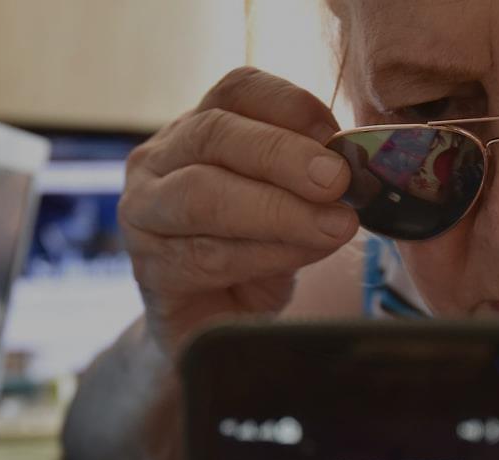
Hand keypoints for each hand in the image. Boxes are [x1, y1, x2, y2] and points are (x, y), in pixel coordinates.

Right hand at [119, 67, 358, 356]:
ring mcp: (144, 216)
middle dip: (282, 156)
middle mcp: (159, 162)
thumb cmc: (251, 259)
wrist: (211, 330)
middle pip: (213, 135)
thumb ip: (310, 187)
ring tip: (333, 226)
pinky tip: (300, 256)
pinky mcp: (150, 272)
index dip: (289, 105)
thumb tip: (354, 175)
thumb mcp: (288, 210)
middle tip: (337, 181)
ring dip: (277, 210)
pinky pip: (205, 255)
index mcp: (199, 130)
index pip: (237, 91)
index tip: (335, 134)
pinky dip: (263, 254)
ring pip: (202, 195)